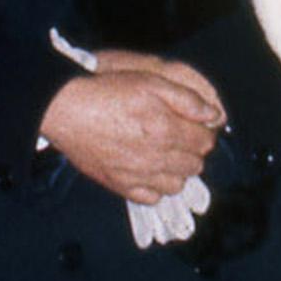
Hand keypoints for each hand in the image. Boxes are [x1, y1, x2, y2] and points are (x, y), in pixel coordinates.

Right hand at [43, 55, 225, 205]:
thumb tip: (214, 116)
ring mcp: (137, 176)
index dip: (204, 132)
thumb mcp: (152, 82)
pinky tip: (148, 170)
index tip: (196, 125)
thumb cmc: (108, 92)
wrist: (66, 109)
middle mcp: (156, 158)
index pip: (205, 142)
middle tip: (180, 137)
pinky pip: (151, 198)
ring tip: (165, 154)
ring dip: (177, 171)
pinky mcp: (119, 185)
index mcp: (167, 131)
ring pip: (176, 185)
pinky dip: (155, 187)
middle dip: (193, 151)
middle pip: (194, 165)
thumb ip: (188, 100)